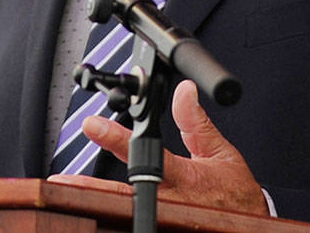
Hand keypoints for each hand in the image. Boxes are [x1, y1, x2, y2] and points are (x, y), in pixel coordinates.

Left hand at [49, 80, 266, 215]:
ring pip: (122, 212)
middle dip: (90, 187)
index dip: (117, 139)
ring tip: (63, 195)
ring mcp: (165, 219)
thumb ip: (196, 122)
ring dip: (95, 202)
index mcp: (186, 178)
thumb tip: (183, 91)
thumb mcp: (220, 153)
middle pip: (123, 194)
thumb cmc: (236, 193)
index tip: (91, 125)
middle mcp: (171, 202)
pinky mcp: (163, 228)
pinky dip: (112, 219)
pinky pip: (131, 224)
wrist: (249, 226)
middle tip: (60, 180)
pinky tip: (89, 214)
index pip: (147, 155)